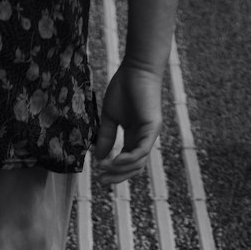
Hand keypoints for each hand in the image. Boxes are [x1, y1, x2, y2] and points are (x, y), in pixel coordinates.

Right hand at [91, 61, 164, 187]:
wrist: (136, 68)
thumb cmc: (124, 87)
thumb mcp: (109, 116)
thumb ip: (105, 137)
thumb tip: (98, 157)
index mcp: (134, 136)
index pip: (126, 161)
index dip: (113, 171)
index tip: (98, 176)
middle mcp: (144, 138)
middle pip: (134, 167)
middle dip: (118, 177)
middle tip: (102, 181)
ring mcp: (150, 134)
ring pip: (138, 162)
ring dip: (121, 169)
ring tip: (105, 168)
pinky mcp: (152, 127)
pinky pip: (142, 150)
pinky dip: (129, 159)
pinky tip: (115, 161)